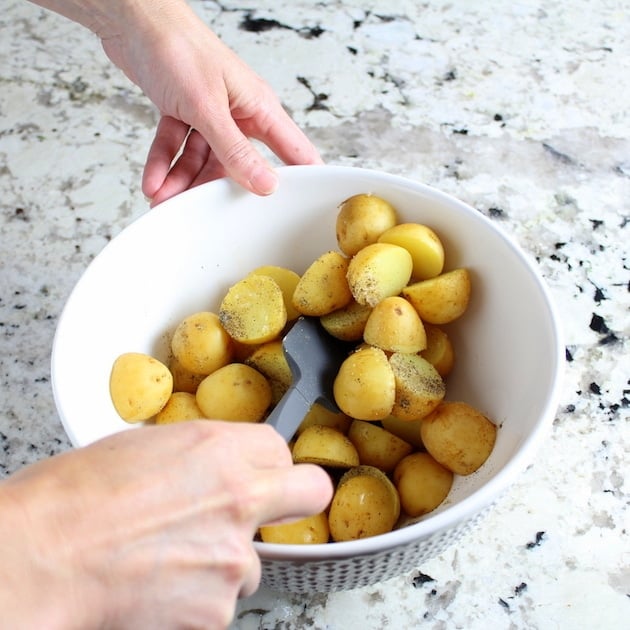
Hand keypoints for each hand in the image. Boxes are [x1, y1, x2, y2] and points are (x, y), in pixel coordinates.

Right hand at [0, 421, 331, 628]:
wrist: (40, 561)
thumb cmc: (74, 498)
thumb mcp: (144, 446)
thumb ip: (200, 456)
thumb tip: (217, 468)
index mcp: (222, 449)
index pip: (280, 449)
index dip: (267, 463)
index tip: (256, 473)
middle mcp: (242, 499)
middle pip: (307, 492)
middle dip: (293, 499)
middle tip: (263, 510)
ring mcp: (234, 558)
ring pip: (251, 560)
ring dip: (222, 562)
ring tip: (167, 559)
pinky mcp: (216, 610)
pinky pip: (219, 601)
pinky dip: (196, 599)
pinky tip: (156, 587)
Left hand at [98, 0, 322, 204]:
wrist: (132, 20)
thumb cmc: (179, 47)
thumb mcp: (208, 107)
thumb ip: (236, 150)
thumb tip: (266, 183)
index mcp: (260, 108)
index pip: (293, 151)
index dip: (301, 180)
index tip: (301, 210)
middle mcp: (240, 114)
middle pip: (237, 165)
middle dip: (215, 188)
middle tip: (202, 211)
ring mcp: (211, 115)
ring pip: (202, 160)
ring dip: (181, 179)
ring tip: (164, 197)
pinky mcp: (185, 113)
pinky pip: (177, 146)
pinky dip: (164, 162)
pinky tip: (153, 181)